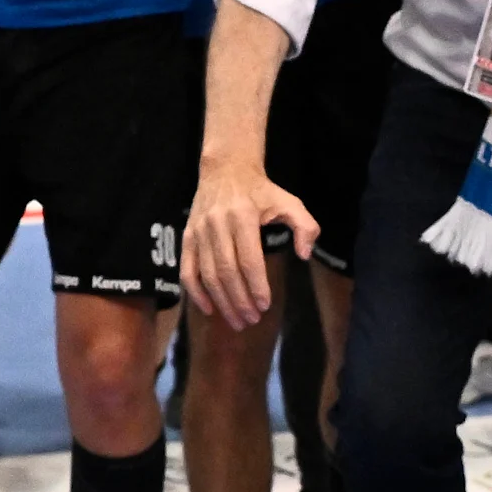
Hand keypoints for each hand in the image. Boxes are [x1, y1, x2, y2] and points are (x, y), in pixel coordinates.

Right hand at [182, 157, 316, 327]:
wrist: (225, 169)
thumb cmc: (261, 191)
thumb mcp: (289, 202)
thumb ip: (304, 226)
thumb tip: (305, 254)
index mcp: (242, 215)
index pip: (249, 259)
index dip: (256, 285)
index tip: (265, 306)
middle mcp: (217, 224)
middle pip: (227, 271)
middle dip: (240, 300)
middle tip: (252, 320)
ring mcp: (199, 232)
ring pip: (208, 274)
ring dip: (222, 302)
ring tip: (237, 321)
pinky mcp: (187, 237)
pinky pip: (188, 270)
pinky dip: (195, 293)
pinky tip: (209, 309)